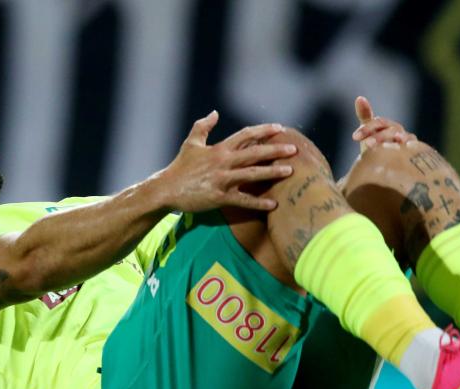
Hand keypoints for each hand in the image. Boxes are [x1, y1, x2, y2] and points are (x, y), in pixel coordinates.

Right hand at [154, 111, 295, 211]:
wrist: (165, 190)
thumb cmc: (179, 167)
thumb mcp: (191, 143)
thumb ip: (203, 126)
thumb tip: (215, 113)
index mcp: (219, 149)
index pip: (246, 135)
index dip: (264, 131)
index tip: (280, 129)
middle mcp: (223, 162)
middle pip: (254, 153)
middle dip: (275, 150)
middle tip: (294, 149)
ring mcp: (222, 180)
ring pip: (252, 175)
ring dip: (272, 173)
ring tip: (290, 171)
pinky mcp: (219, 198)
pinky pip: (243, 200)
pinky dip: (258, 203)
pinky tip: (273, 204)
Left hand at [350, 96, 416, 153]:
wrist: (386, 163)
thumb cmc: (377, 145)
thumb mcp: (368, 132)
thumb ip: (365, 115)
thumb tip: (359, 98)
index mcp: (385, 125)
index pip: (377, 123)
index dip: (366, 129)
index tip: (354, 137)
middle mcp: (397, 130)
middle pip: (389, 130)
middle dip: (378, 137)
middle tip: (367, 144)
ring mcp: (406, 139)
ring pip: (400, 137)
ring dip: (394, 140)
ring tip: (392, 141)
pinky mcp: (414, 149)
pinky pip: (412, 146)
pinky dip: (409, 145)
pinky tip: (405, 146)